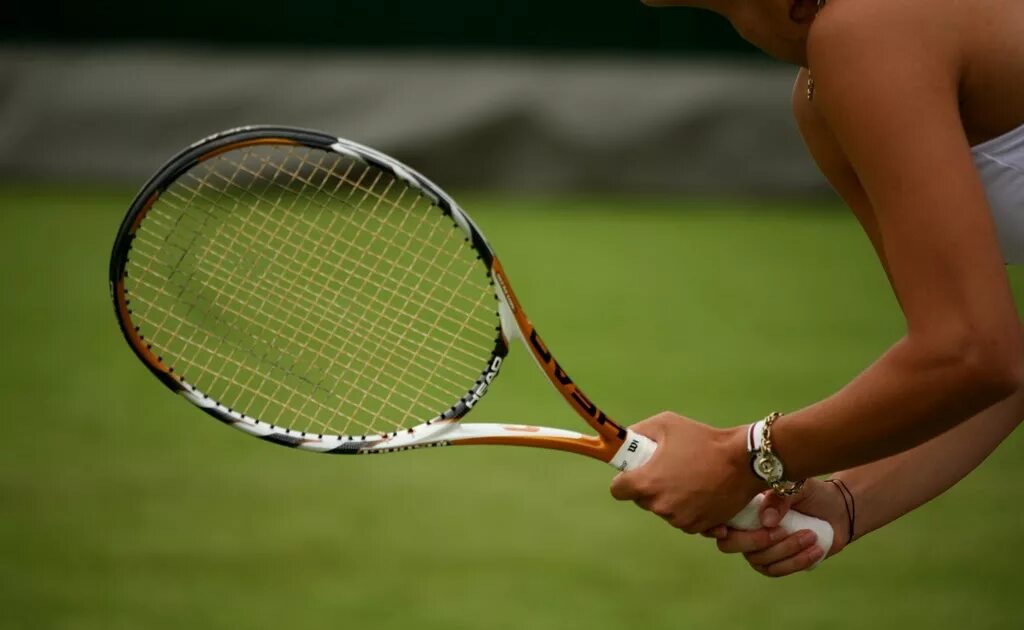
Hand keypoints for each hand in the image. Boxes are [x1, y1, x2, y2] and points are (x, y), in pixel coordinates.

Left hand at [609, 412, 762, 532]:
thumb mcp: (666, 424)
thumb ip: (639, 432)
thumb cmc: (703, 440)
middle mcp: (659, 505)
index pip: (618, 490)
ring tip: (689, 478)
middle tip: (668, 470)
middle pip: (641, 500)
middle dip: (650, 487)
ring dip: (670, 498)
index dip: (624, 480)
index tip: (633, 474)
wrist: (742, 461)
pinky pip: (683, 519)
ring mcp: (679, 519)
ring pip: (664, 509)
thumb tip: (624, 439)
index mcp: (647, 482)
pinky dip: (689, 509)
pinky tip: (701, 491)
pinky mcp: (697, 527)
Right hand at [705, 478, 851, 576]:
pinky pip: (778, 570)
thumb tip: (767, 520)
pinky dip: (797, 562)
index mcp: (741, 507)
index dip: (712, 527)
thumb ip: (779, 496)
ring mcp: (759, 549)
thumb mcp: (795, 485)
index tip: (724, 529)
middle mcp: (744, 529)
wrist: (835, 508)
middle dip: (754, 541)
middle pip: (730, 545)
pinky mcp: (777, 563)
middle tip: (783, 530)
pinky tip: (815, 550)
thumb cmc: (808, 492)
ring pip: (759, 560)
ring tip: (811, 535)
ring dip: (786, 550)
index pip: (715, 519)